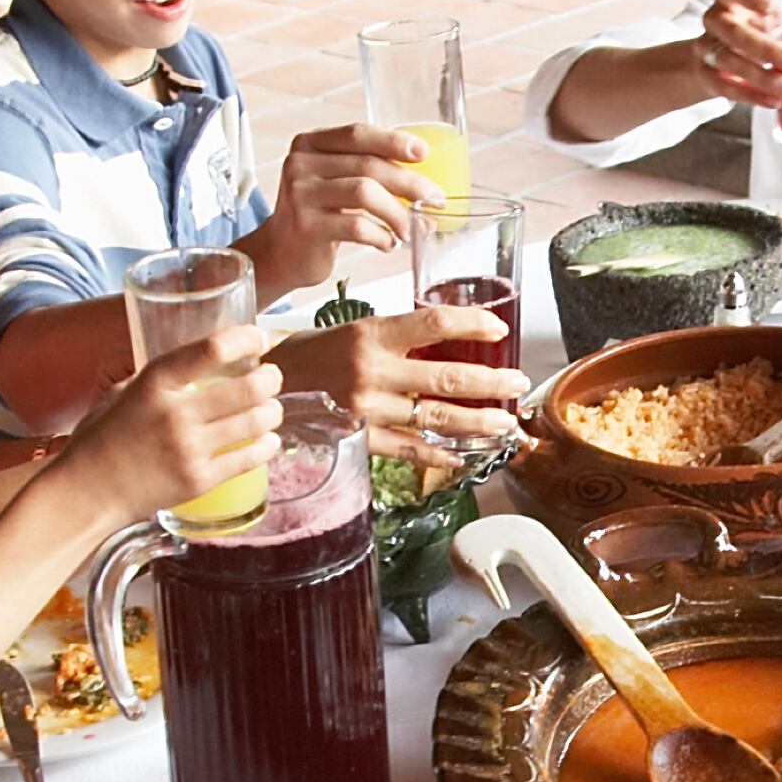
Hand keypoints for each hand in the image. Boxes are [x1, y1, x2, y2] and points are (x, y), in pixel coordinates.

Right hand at [72, 329, 276, 518]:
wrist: (86, 493)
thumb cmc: (99, 440)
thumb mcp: (121, 394)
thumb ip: (157, 379)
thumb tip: (193, 365)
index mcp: (155, 383)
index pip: (212, 349)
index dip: (246, 339)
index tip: (260, 338)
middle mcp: (176, 413)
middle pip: (248, 387)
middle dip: (271, 379)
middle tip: (273, 378)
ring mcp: (189, 449)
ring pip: (256, 422)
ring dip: (273, 412)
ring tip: (272, 410)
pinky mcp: (199, 480)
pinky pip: (249, 458)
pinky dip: (267, 446)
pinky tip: (268, 440)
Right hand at [254, 123, 445, 290]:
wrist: (280, 252)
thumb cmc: (319, 215)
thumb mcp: (335, 182)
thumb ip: (367, 170)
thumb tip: (427, 185)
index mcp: (309, 143)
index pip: (357, 134)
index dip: (393, 141)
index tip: (424, 153)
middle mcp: (300, 163)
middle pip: (367, 164)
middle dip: (409, 183)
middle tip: (434, 199)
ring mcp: (300, 195)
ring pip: (364, 192)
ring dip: (398, 212)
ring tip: (411, 228)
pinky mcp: (306, 226)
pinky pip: (356, 226)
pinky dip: (380, 236)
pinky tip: (388, 243)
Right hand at [301, 312, 529, 466]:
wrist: (264, 386)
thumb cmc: (313, 354)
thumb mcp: (355, 331)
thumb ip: (399, 338)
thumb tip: (451, 345)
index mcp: (372, 334)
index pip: (434, 323)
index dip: (473, 325)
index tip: (500, 331)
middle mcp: (372, 371)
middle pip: (447, 376)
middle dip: (491, 383)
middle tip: (517, 383)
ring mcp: (367, 409)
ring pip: (436, 417)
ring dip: (478, 423)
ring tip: (505, 424)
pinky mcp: (359, 438)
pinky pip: (408, 449)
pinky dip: (438, 454)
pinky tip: (462, 457)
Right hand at [685, 0, 781, 111]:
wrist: (715, 56)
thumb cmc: (755, 29)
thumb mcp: (780, 19)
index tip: (772, 8)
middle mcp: (716, 18)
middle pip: (734, 31)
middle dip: (766, 49)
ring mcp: (707, 47)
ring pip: (730, 62)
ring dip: (763, 78)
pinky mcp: (705, 74)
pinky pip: (726, 87)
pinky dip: (752, 96)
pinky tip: (774, 101)